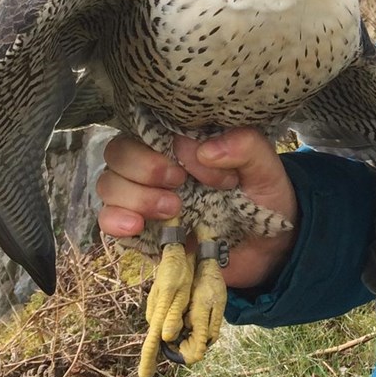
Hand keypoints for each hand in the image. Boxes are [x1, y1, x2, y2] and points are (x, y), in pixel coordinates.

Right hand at [97, 129, 298, 289]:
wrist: (267, 251)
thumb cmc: (264, 199)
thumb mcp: (266, 168)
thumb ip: (246, 147)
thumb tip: (204, 150)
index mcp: (185, 144)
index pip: (147, 125)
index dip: (162, 141)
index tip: (193, 161)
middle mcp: (159, 168)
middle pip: (118, 152)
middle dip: (141, 167)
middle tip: (178, 184)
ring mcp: (146, 199)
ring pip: (109, 184)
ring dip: (133, 196)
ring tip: (172, 210)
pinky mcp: (141, 232)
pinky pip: (108, 220)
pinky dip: (115, 220)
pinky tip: (137, 227)